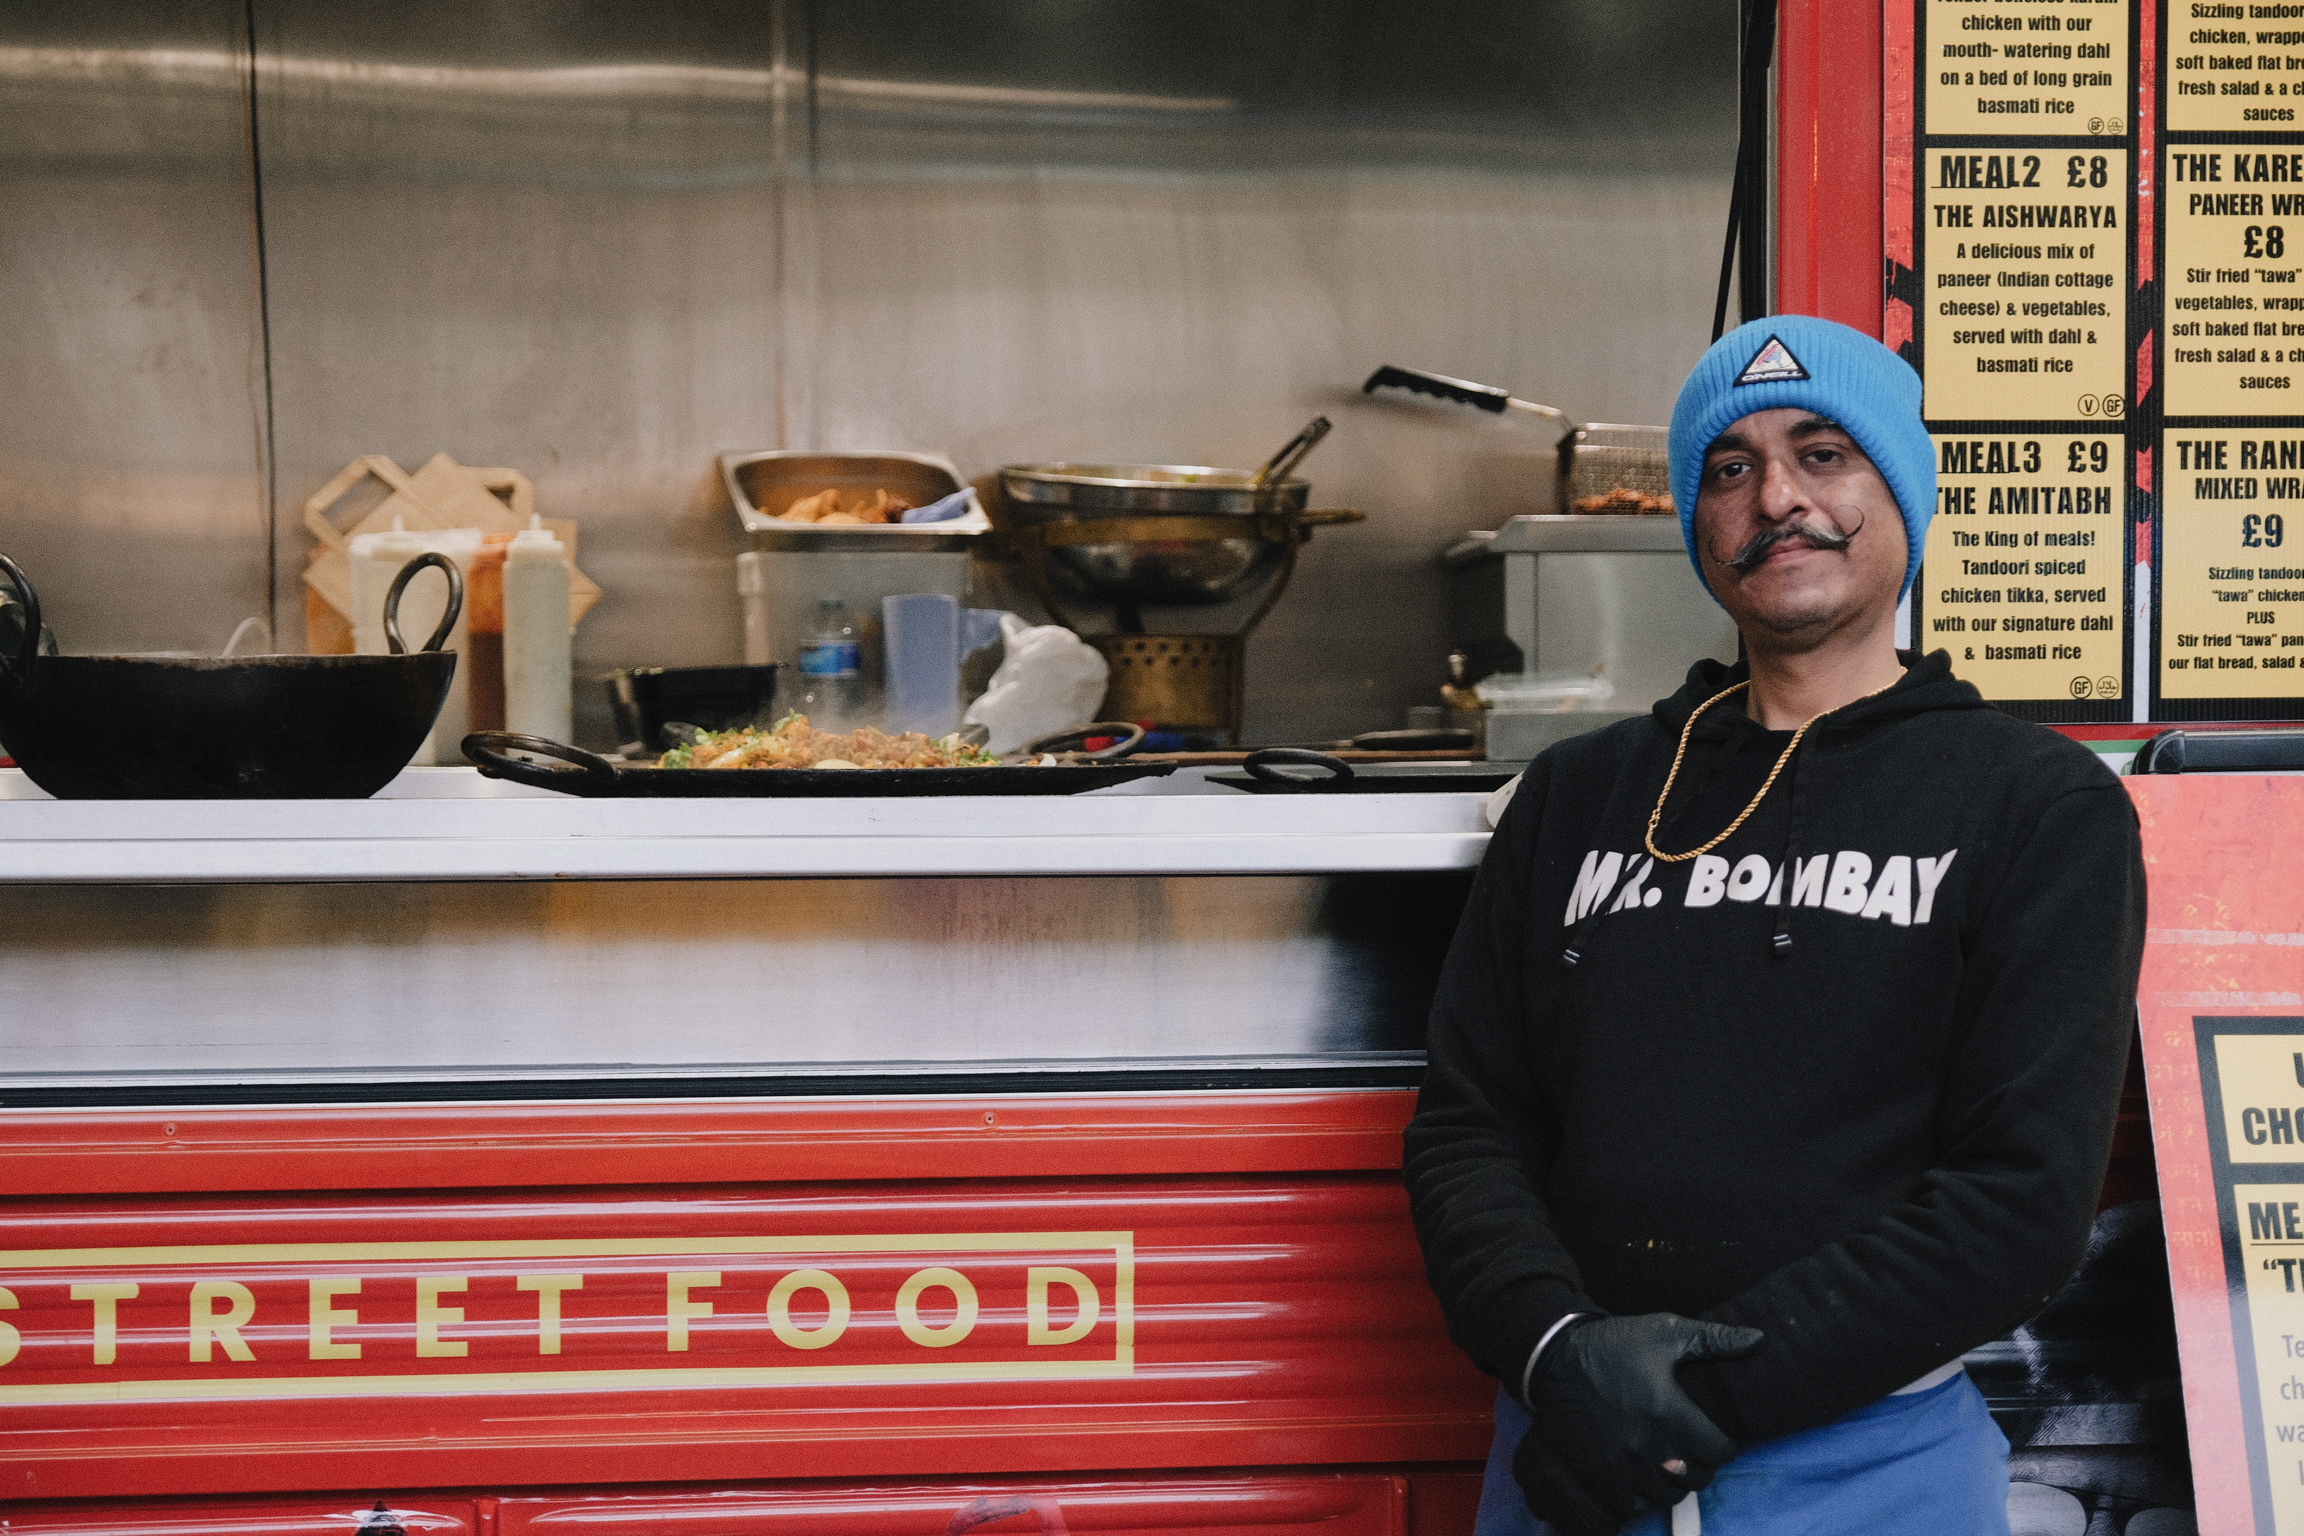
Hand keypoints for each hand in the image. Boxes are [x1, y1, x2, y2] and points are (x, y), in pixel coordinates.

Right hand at [1512, 1313, 1764, 1535]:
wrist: (1554, 1357)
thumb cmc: (1614, 1344)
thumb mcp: (1665, 1332)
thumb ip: (1715, 1339)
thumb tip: (1761, 1340)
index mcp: (1670, 1409)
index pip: (1718, 1452)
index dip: (1722, 1446)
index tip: (1713, 1438)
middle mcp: (1648, 1442)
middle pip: (1694, 1480)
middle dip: (1699, 1468)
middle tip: (1690, 1453)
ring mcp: (1621, 1462)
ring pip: (1664, 1496)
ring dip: (1670, 1484)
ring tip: (1665, 1465)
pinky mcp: (1597, 1472)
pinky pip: (1630, 1505)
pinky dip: (1638, 1496)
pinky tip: (1638, 1477)